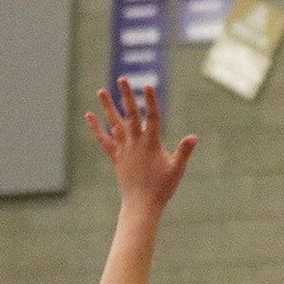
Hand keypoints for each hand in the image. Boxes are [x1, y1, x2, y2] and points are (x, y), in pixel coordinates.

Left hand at [85, 78, 196, 208]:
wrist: (142, 204)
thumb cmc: (163, 188)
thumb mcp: (177, 169)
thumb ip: (183, 151)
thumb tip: (193, 137)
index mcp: (151, 144)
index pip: (152, 117)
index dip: (151, 101)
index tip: (149, 85)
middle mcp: (135, 143)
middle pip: (131, 115)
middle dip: (127, 96)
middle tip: (122, 79)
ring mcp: (123, 149)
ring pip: (114, 124)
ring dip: (108, 107)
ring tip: (101, 91)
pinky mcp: (116, 157)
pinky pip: (104, 140)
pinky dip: (96, 128)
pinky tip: (90, 115)